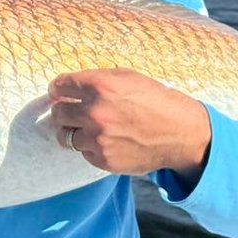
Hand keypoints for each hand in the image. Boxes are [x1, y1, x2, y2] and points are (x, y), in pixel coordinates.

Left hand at [49, 68, 210, 185]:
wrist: (180, 133)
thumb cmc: (155, 100)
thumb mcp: (127, 77)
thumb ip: (96, 80)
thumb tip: (68, 87)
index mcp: (99, 86)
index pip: (59, 86)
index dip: (58, 89)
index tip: (59, 93)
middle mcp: (95, 112)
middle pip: (58, 112)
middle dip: (63, 110)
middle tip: (71, 111)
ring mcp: (97, 138)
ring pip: (64, 135)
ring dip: (71, 130)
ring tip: (84, 128)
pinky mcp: (103, 159)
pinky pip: (82, 152)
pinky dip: (88, 146)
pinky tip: (104, 140)